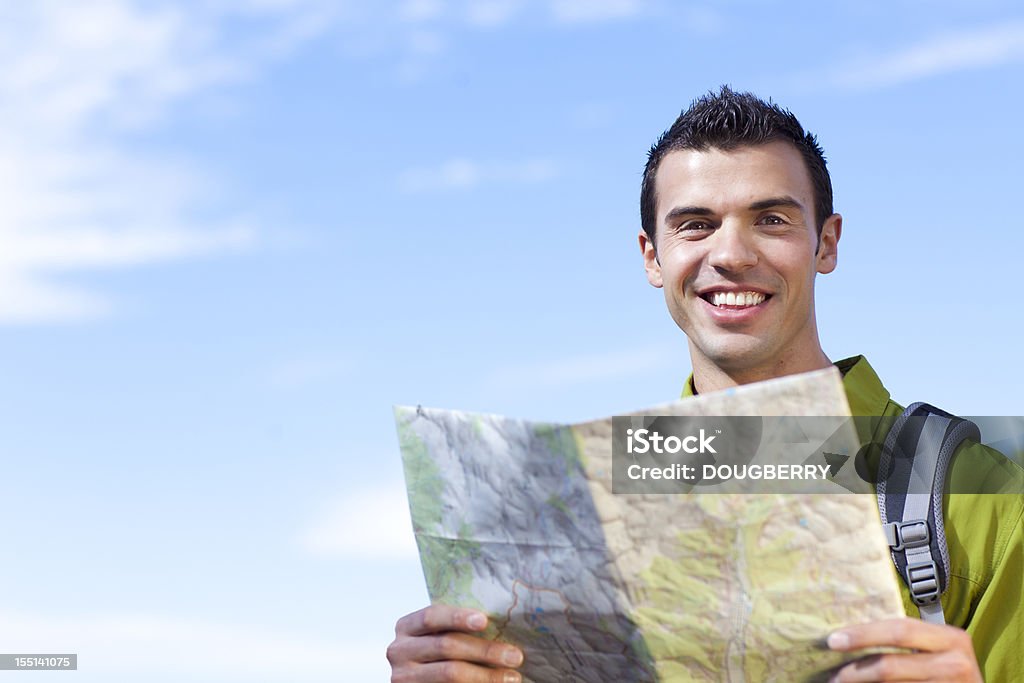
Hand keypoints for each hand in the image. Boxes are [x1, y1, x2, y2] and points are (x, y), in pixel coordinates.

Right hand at [387, 604, 524, 682]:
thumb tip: (500, 621)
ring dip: (486, 675)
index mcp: (406, 627)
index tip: (484, 621)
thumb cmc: (436, 655)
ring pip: (450, 673)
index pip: (431, 616)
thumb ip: (455, 629)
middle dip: (484, 650)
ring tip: (512, 676)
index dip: (457, 617)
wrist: (420, 682)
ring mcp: (403, 677)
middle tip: (515, 656)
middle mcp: (399, 651)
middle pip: (446, 646)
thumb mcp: (436, 637)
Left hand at [827, 618, 981, 681]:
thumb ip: (906, 638)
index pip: (899, 630)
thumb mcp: (936, 648)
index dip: (863, 634)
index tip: (833, 640)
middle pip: (889, 666)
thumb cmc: (948, 668)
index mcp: (952, 638)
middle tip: (833, 674)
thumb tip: (850, 634)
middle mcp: (955, 664)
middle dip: (854, 671)